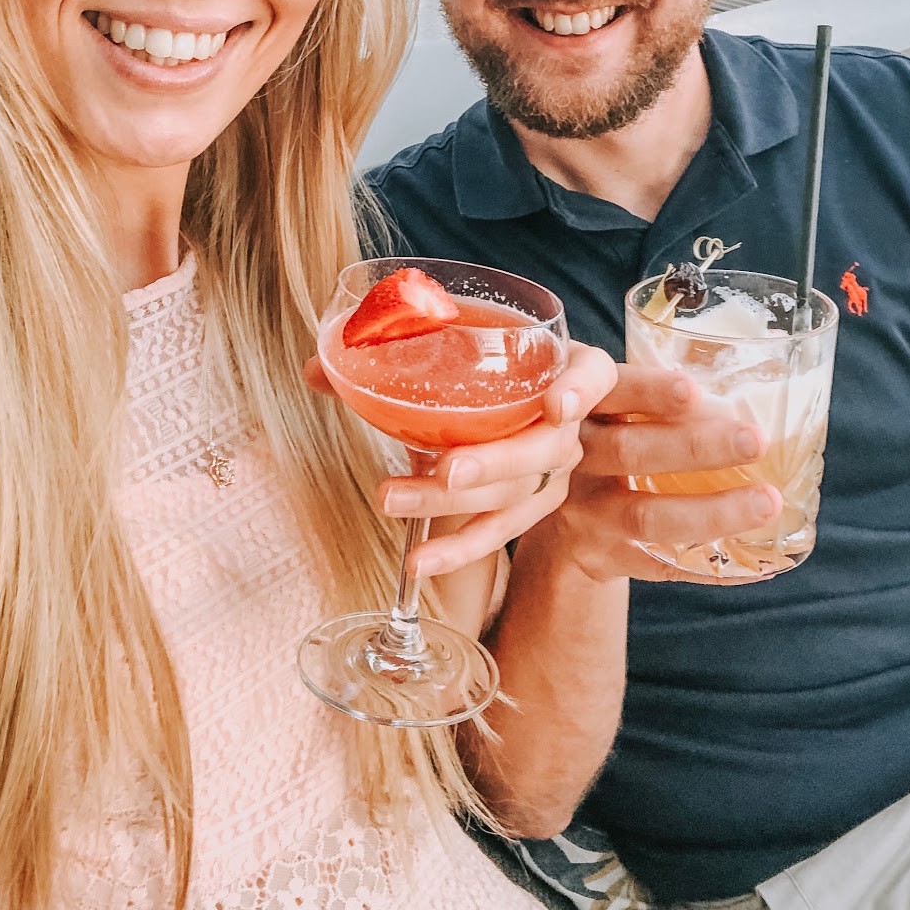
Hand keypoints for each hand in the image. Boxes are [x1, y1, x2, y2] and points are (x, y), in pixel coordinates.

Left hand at [304, 340, 617, 577]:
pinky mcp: (533, 509)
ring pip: (513, 497)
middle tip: (447, 469)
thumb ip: (397, 354)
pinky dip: (459, 549)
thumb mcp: (466, 348)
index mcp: (570, 368)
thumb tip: (316, 368)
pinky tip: (417, 561)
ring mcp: (555, 472)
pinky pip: (499, 534)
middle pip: (544, 448)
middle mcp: (569, 424)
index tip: (556, 404)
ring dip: (454, 505)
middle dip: (494, 462)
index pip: (592, 373)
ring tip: (393, 501)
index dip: (579, 389)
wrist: (537, 411)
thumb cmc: (495, 371)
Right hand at [543, 362, 782, 583]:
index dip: (646, 390)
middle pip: (630, 452)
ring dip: (712, 511)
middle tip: (755, 440)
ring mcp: (582, 510)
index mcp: (580, 403)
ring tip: (767, 502)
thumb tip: (749, 390)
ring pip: (646, 515)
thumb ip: (645, 392)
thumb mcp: (600, 400)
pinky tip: (755, 559)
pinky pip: (658, 564)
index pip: (605, 387)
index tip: (692, 390)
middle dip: (696, 447)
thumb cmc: (596, 433)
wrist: (539, 504)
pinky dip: (709, 564)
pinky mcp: (597, 554)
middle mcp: (571, 456)